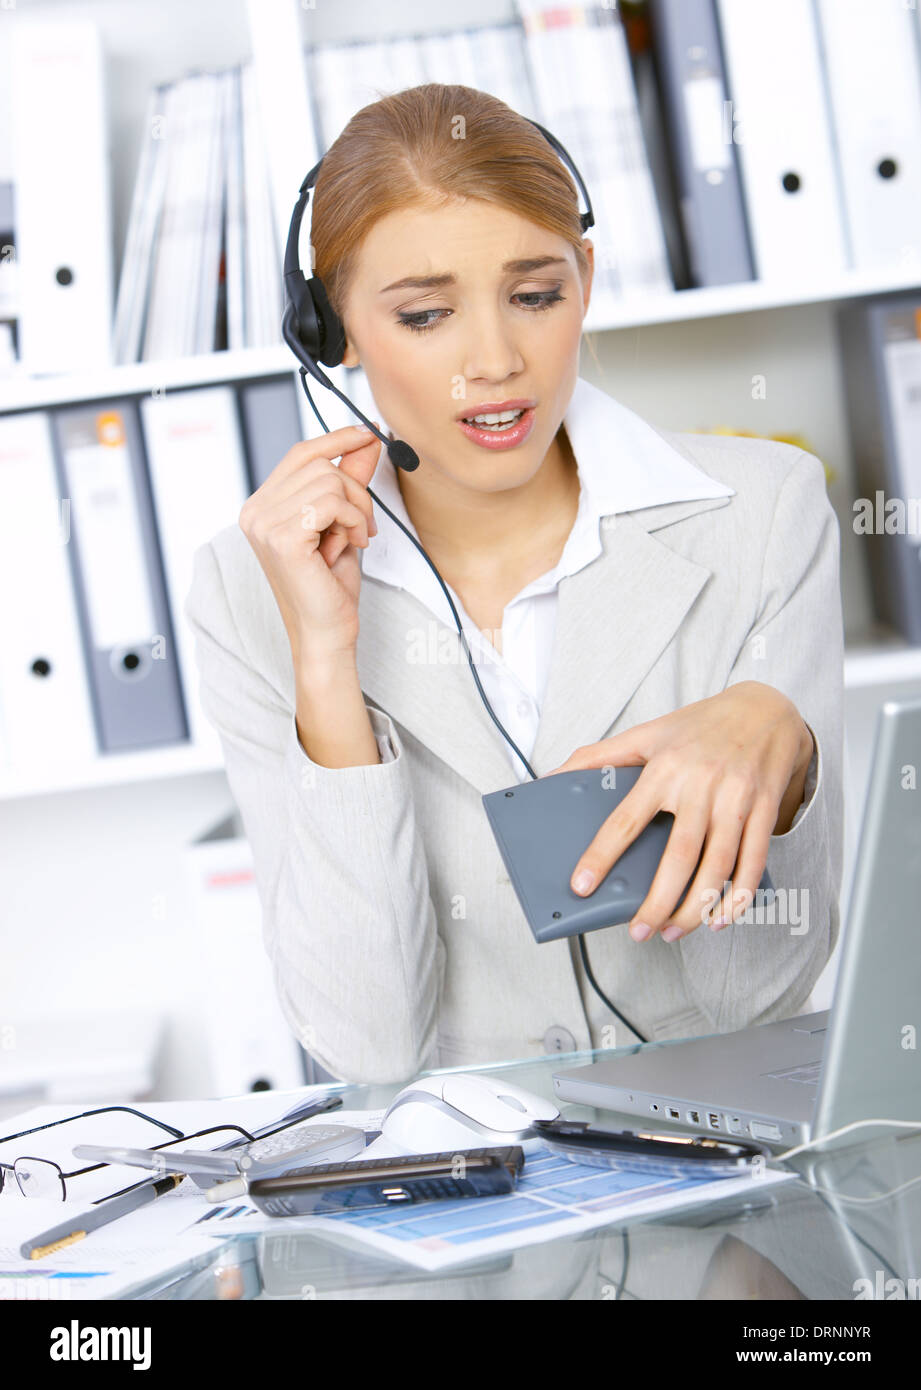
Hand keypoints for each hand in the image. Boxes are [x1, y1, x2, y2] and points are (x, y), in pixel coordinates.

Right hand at [239, 424, 381, 667]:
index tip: (369, 433)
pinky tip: (352, 545)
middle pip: (318, 464)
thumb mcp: (344, 523)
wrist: (328, 632)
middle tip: (366, 525)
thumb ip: (350, 481)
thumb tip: (367, 440)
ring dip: (356, 510)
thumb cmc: (331, 585)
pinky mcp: (282, 538)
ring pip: (329, 480)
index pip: (300, 454)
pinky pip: (331, 502)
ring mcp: (264, 524)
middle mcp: (254, 512)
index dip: (336, 438)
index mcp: (262, 506)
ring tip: (355, 540)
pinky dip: (353, 521)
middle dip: (355, 490)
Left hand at [545, 682, 814, 942]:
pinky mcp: (764, 811)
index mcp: (665, 768)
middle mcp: (701, 785)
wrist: (765, 708)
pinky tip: (719, 918)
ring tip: (673, 931)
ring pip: (717, 866)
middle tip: (638, 931)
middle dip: (657, 901)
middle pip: (678, 855)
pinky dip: (738, 896)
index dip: (602, 855)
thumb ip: (598, 755)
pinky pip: (752, 862)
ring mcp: (736, 799)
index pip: (626, 819)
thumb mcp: (647, 732)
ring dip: (696, 907)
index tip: (582, 885)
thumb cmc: (699, 725)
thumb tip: (551, 777)